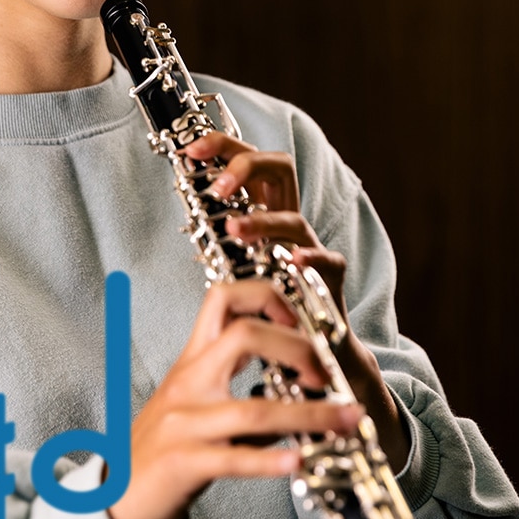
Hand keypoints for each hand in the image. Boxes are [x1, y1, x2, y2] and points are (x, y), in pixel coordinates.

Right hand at [109, 277, 365, 518]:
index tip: (301, 317)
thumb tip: (292, 367)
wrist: (115, 496)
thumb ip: (231, 375)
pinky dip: (269, 461)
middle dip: (297, 347)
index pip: (223, 298)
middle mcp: (189, 382)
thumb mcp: (192, 397)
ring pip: (253, 410)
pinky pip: (233, 460)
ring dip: (310, 414)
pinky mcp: (184, 464)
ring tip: (349, 419)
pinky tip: (298, 462)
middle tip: (328, 371)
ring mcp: (185, 423)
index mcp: (193, 360)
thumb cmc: (162, 444)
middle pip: (244, 336)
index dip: (266, 295)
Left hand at [186, 133, 410, 472]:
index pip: (248, 166)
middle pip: (278, 169)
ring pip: (295, 216)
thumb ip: (223, 247)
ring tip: (234, 230)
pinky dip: (310, 258)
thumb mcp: (240, 279)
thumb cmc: (275, 322)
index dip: (222, 147)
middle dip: (245, 162)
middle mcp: (291, 229)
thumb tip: (186, 218)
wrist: (321, 371)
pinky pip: (330, 263)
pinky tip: (291, 260)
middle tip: (216, 182)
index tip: (188, 148)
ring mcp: (313, 256)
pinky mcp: (332, 288)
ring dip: (263, 219)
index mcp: (266, 219)